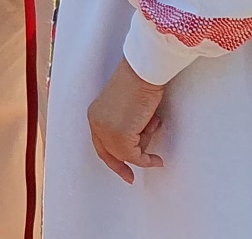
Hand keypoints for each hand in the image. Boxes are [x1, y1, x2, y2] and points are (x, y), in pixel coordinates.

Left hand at [88, 60, 165, 182]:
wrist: (142, 73)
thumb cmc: (139, 84)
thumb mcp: (127, 110)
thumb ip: (125, 126)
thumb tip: (136, 148)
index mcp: (95, 114)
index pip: (100, 144)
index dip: (110, 159)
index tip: (123, 171)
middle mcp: (96, 123)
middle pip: (111, 153)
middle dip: (125, 162)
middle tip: (131, 177)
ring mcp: (107, 130)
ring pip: (127, 155)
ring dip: (144, 146)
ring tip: (150, 123)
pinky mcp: (120, 136)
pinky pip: (136, 157)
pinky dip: (147, 160)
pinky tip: (156, 158)